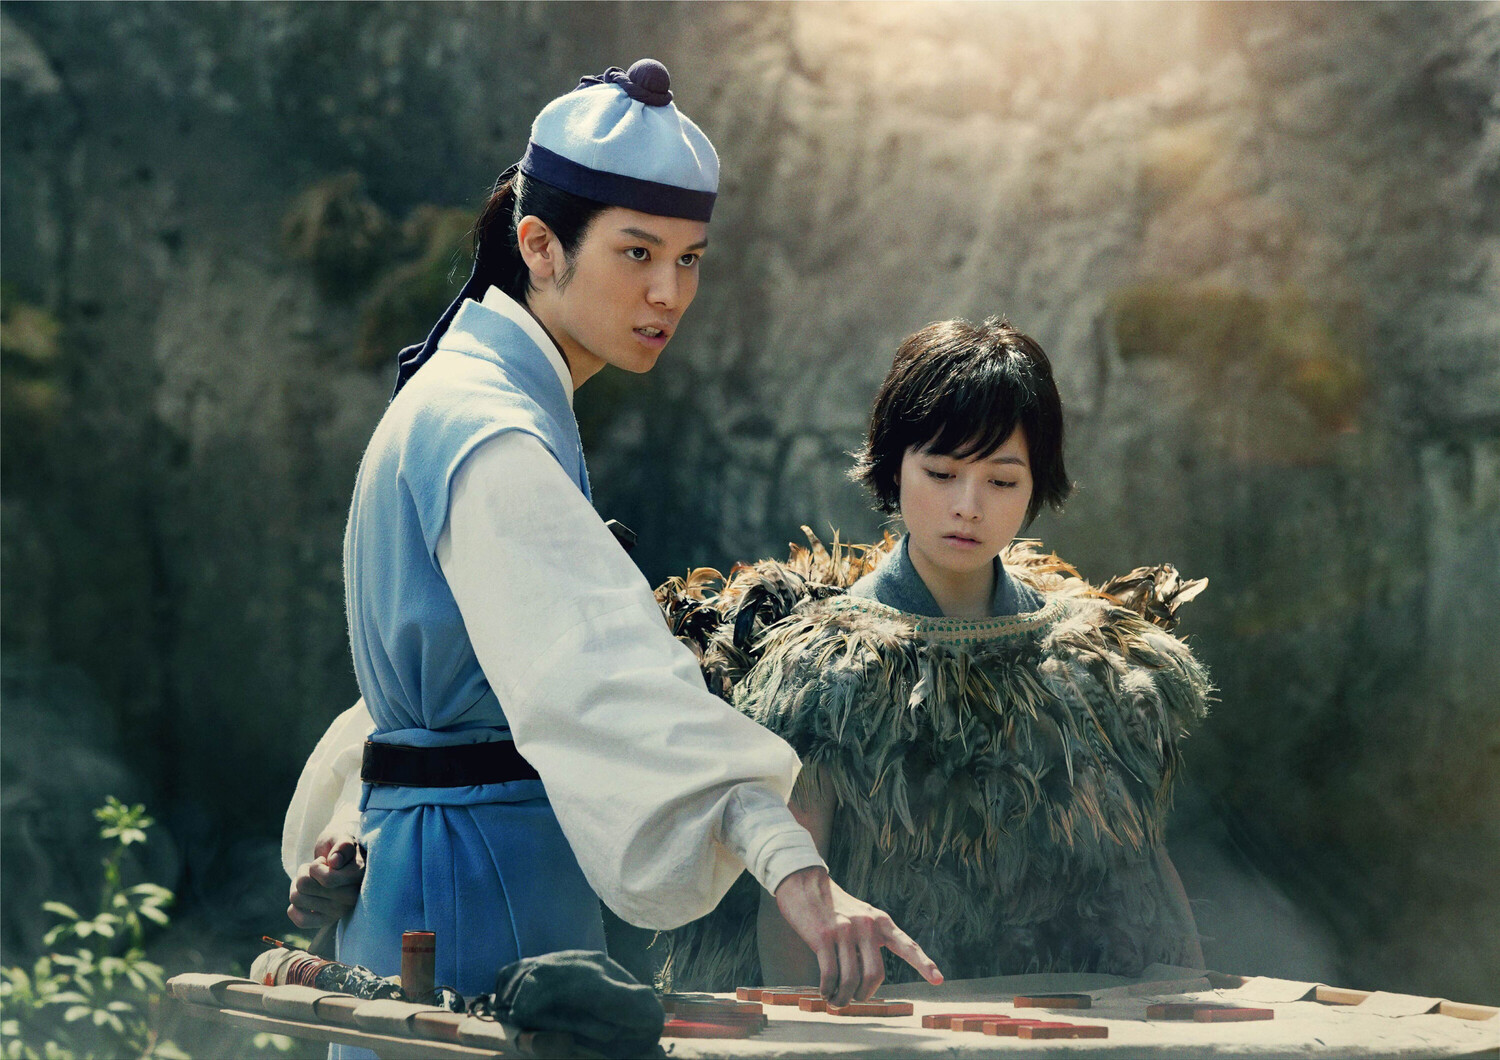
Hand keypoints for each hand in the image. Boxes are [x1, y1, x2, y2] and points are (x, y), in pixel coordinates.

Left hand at [287, 833, 364, 929]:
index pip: (326, 879)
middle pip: (304, 886)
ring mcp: (339, 912)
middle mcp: (351, 898)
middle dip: (304, 872)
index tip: (325, 861)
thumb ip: (342, 845)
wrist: (341, 863)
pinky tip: (306, 898)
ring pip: (296, 898)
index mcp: (359, 877)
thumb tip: (335, 861)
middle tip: (316, 870)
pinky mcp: (326, 922)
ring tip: (311, 881)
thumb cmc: (339, 848)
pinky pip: (299, 920)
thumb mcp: (342, 838)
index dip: (316, 866)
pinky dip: (294, 908)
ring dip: (298, 886)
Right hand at [774, 866, 941, 1005]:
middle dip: (864, 995)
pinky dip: (827, 989)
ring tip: (836, 1001)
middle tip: (855, 999)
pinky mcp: (823, 936)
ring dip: (843, 998)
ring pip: (851, 979)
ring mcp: (845, 930)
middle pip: (875, 975)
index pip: (907, 945)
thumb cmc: (833, 907)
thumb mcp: (860, 917)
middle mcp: (867, 925)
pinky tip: (824, 991)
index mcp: (880, 921)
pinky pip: (830, 975)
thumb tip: (869, 980)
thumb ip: (870, 941)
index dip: (923, 964)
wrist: (804, 884)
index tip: (938, 980)